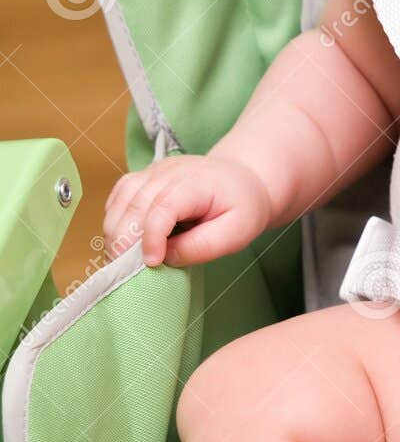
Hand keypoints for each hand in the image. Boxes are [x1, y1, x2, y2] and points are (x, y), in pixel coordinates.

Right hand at [103, 155, 272, 267]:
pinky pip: (119, 195)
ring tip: (119, 260)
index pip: (163, 207)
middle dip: (126, 239)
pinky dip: (114, 218)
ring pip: (122, 198)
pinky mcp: (145, 177)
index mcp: (197, 182)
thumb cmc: (241, 208)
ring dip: (115, 231)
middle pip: (135, 203)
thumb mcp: (236, 233)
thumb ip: (203, 246)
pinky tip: (121, 240)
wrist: (242, 180)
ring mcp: (154, 171)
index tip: (151, 263)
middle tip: (126, 271)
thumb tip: (166, 257)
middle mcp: (170, 171)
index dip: (151, 237)